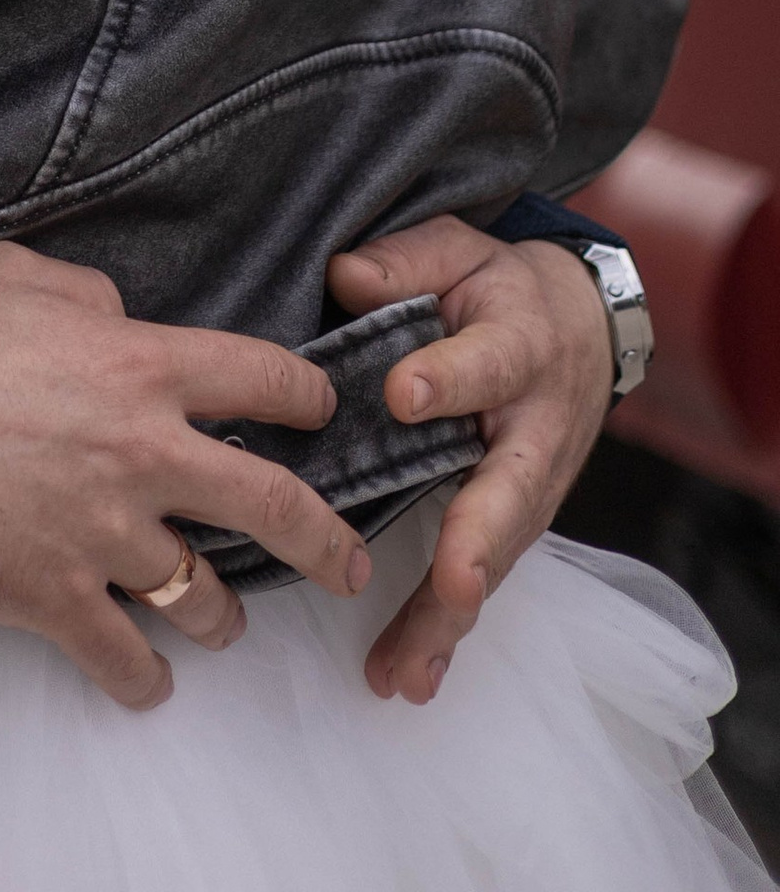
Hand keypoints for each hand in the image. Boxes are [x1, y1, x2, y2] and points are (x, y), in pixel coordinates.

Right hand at [0, 240, 367, 710]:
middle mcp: (142, 453)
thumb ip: (91, 299)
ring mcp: (103, 536)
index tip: (320, 413)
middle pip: (275, 506)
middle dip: (329, 541)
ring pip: (208, 599)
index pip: (262, 380)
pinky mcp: (56, 600)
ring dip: (224, 616)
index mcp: (138, 366)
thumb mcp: (17, 275)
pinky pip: (128, 660)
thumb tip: (123, 323)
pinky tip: (148, 676)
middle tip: (350, 561)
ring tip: (221, 621)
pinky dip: (144, 678)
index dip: (305, 397)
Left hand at [328, 217, 613, 705]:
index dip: (448, 378)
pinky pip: (480, 578)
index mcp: (519, 347)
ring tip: (406, 668)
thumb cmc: (496, 287)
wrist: (577, 324)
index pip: (486, 363)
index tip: (402, 394)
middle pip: (509, 492)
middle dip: (479, 540)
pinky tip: (409, 674)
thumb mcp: (458, 250)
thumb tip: (347, 278)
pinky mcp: (510, 523)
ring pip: (495, 557)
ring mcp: (529, 488)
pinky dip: (448, 630)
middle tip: (455, 582)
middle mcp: (533, 430)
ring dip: (452, 614)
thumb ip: (405, 261)